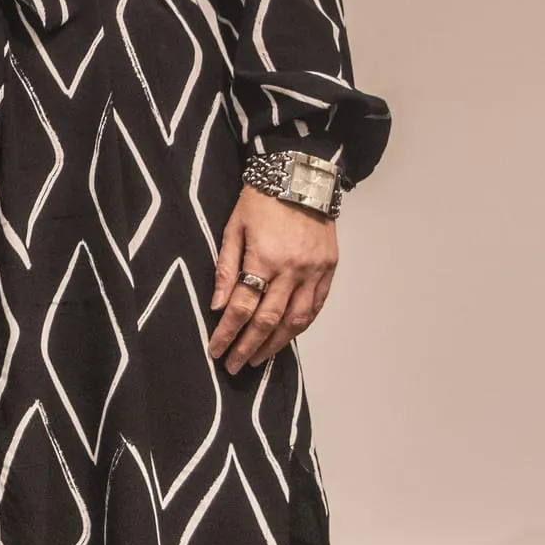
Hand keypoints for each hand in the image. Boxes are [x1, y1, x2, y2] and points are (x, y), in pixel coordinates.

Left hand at [208, 185, 338, 373]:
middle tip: (234, 367)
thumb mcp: (233, 226)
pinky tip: (286, 337)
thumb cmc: (261, 199)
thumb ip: (226, 267)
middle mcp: (292, 271)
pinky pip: (315, 308)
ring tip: (257, 359)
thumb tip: (218, 305)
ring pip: (296, 321)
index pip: (243, 307)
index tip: (215, 351)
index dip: (228, 333)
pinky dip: (300, 327)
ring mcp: (314, 273)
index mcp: (264, 258)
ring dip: (275, 344)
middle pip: (268, 320)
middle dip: (248, 347)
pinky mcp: (329, 271)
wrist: (302, 178)